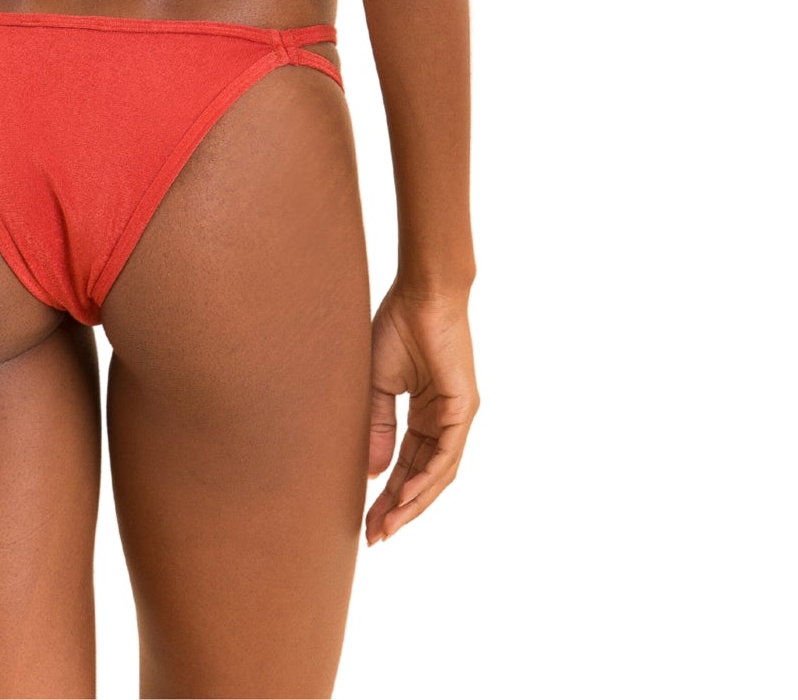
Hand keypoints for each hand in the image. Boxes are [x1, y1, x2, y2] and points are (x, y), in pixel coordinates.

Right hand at [365, 281, 477, 544]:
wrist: (421, 293)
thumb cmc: (397, 326)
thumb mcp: (377, 384)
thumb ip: (377, 426)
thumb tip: (374, 472)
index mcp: (424, 414)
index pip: (406, 464)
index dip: (386, 493)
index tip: (366, 520)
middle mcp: (443, 420)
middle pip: (421, 476)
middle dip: (398, 508)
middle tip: (374, 535)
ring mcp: (456, 416)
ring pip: (437, 473)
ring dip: (412, 502)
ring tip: (387, 526)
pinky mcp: (463, 408)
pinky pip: (447, 453)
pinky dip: (427, 477)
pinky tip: (406, 496)